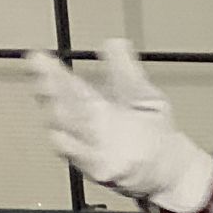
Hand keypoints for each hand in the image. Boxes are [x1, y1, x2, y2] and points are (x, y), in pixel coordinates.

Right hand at [24, 39, 212, 212]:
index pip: (64, 84)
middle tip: (46, 76)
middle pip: (60, 105)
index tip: (39, 58)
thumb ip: (126, 70)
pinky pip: (83, 159)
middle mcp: (83, 126)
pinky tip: (68, 137)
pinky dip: (75, 148)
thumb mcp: (142, 94)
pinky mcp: (101, 170)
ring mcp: (89, 148)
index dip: (48, 71)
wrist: (174, 166)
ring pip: (66, 131)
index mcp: (90, 104)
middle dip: (51, 91)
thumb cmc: (153, 128)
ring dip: (60, 117)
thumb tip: (116, 42)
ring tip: (59, 102)